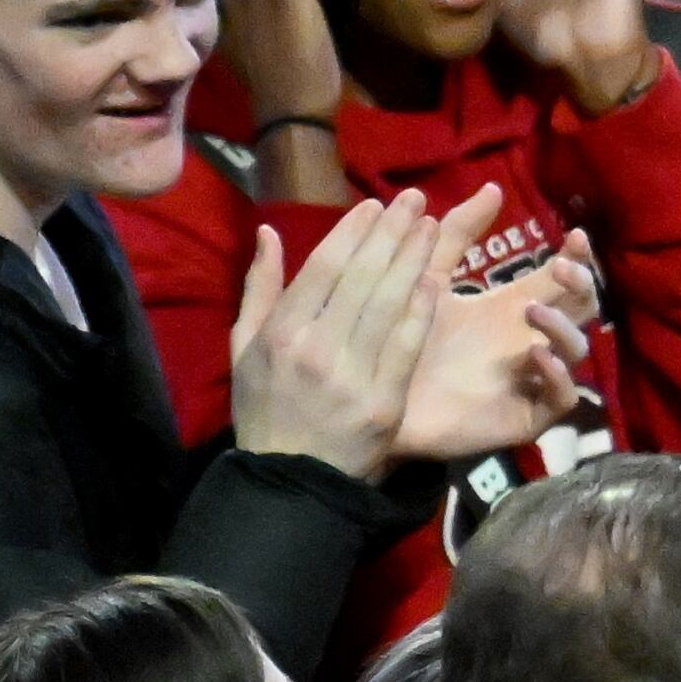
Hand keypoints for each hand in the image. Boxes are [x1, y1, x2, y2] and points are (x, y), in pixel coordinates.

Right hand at [228, 191, 464, 478]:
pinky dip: (422, 311)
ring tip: (432, 226)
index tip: (375, 206)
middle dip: (391, 234)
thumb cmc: (265, 408)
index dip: (353, 233)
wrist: (291, 481)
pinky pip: (408, 346)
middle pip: (362, 279)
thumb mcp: (244, 349)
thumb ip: (259, 288)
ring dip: (414, 261)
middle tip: (414, 200)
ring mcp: (352, 376)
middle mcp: (316, 348)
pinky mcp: (385, 401)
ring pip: (389, 306)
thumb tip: (270, 232)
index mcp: (281, 333)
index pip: (324, 269)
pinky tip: (436, 280)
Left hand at [396, 222, 596, 461]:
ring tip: (533, 312)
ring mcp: (531, 378)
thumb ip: (457, 235)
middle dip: (583, 286)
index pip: (561, 280)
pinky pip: (561, 398)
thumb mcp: (428, 276)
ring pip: (578, 353)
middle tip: (562, 268)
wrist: (373, 395)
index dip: (577, 258)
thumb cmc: (402, 338)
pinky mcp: (524, 413)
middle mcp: (530, 339)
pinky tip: (536, 356)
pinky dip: (558, 376)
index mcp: (511, 308)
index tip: (575, 236)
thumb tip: (492, 186)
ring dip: (564, 328)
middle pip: (582, 311)